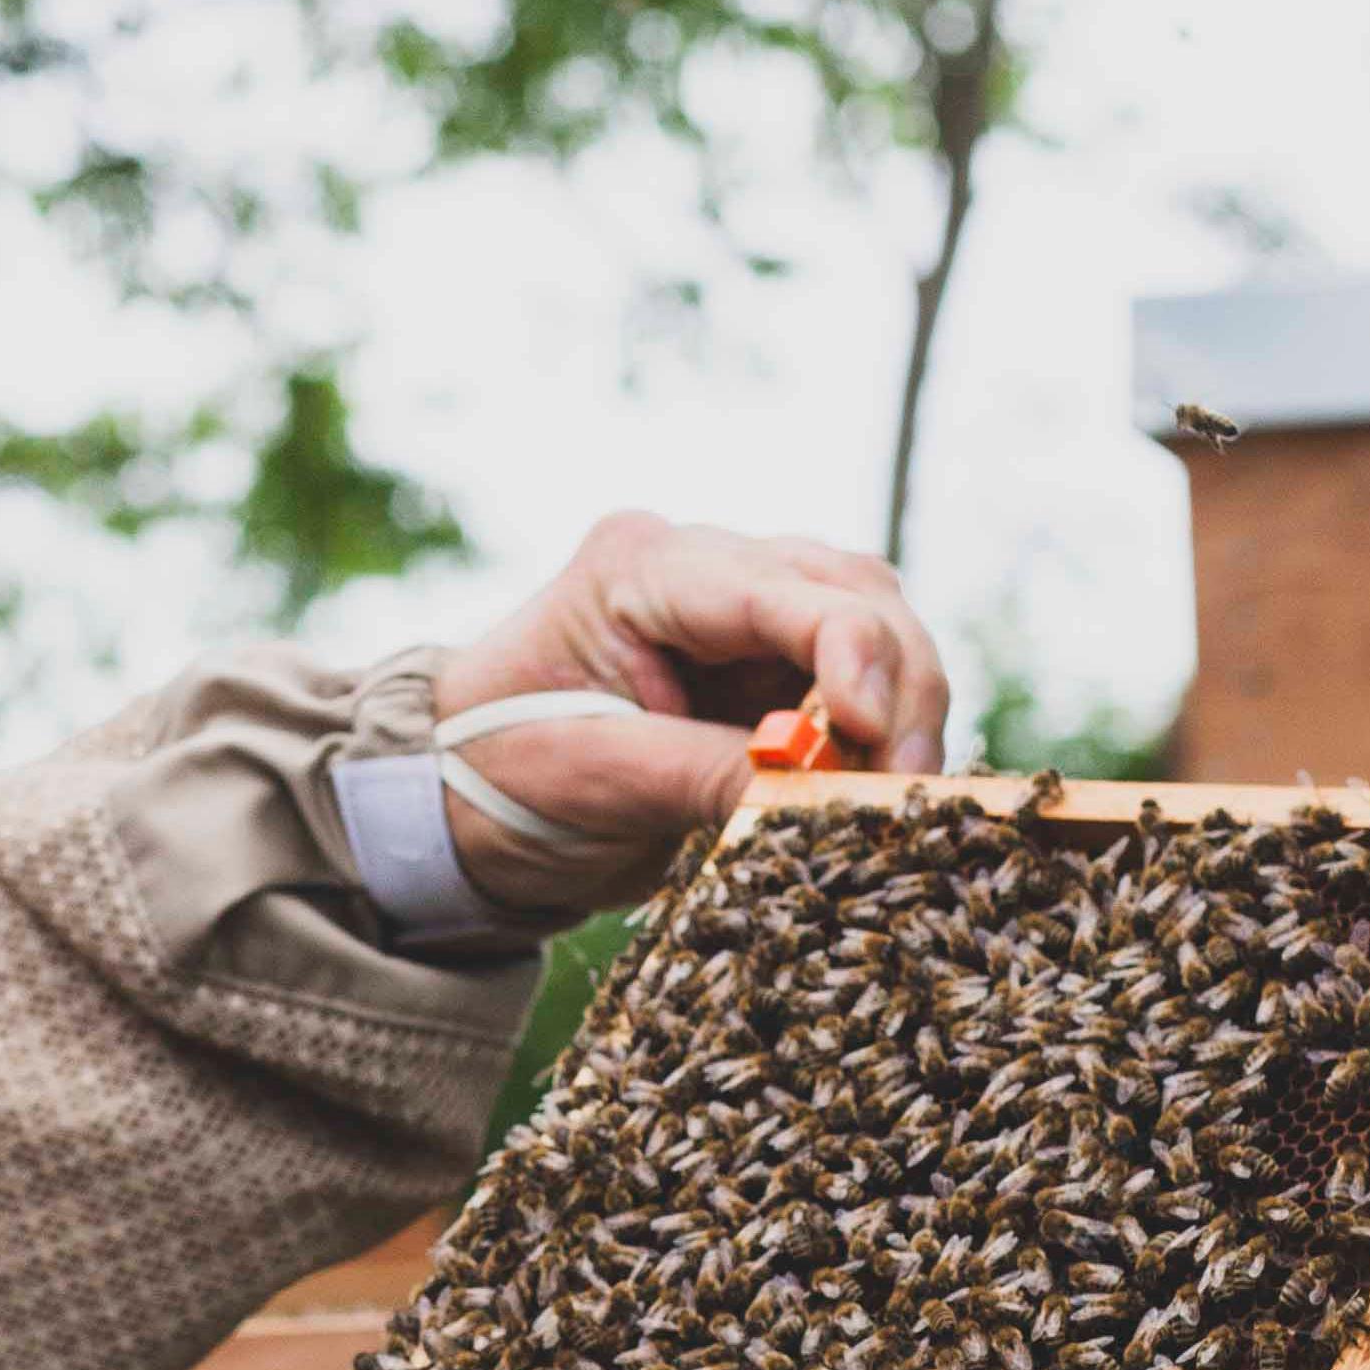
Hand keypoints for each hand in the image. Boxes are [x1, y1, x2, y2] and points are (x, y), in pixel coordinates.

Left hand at [428, 511, 948, 918]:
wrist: (460, 803)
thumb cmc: (499, 775)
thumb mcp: (592, 780)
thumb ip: (707, 777)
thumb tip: (829, 798)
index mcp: (638, 565)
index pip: (784, 588)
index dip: (856, 656)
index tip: (880, 742)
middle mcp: (703, 566)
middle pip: (853, 592)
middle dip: (900, 684)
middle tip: (910, 784)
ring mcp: (742, 609)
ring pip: (874, 622)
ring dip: (903, 702)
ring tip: (900, 791)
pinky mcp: (767, 663)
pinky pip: (859, 673)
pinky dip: (883, 725)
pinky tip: (883, 783)